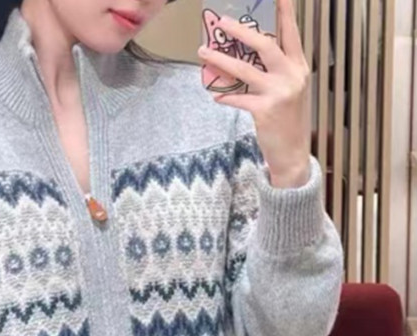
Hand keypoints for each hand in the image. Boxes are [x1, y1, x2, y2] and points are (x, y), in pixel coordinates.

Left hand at [198, 0, 310, 187]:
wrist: (293, 154)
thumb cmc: (289, 121)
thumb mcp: (290, 91)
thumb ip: (277, 72)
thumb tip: (249, 55)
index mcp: (300, 67)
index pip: (292, 33)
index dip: (285, 12)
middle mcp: (292, 76)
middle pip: (265, 44)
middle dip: (242, 30)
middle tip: (222, 21)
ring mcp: (279, 93)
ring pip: (245, 69)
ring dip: (221, 60)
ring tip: (203, 52)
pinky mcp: (265, 111)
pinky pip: (238, 98)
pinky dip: (226, 97)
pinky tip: (216, 96)